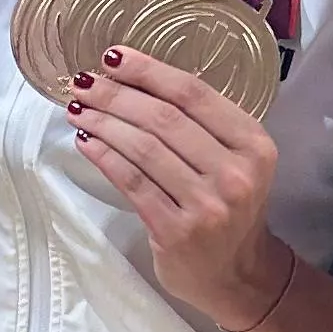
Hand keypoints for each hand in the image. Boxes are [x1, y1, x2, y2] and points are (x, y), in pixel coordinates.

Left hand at [64, 45, 289, 331]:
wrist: (237, 275)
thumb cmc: (230, 208)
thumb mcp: (235, 161)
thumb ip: (202, 125)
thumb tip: (133, 80)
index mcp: (254, 144)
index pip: (194, 94)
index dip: (148, 70)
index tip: (113, 56)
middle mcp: (235, 173)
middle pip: (164, 118)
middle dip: (117, 95)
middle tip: (84, 82)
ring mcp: (207, 206)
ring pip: (143, 149)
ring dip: (103, 123)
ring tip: (78, 109)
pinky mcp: (176, 232)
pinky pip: (132, 183)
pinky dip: (104, 157)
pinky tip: (86, 142)